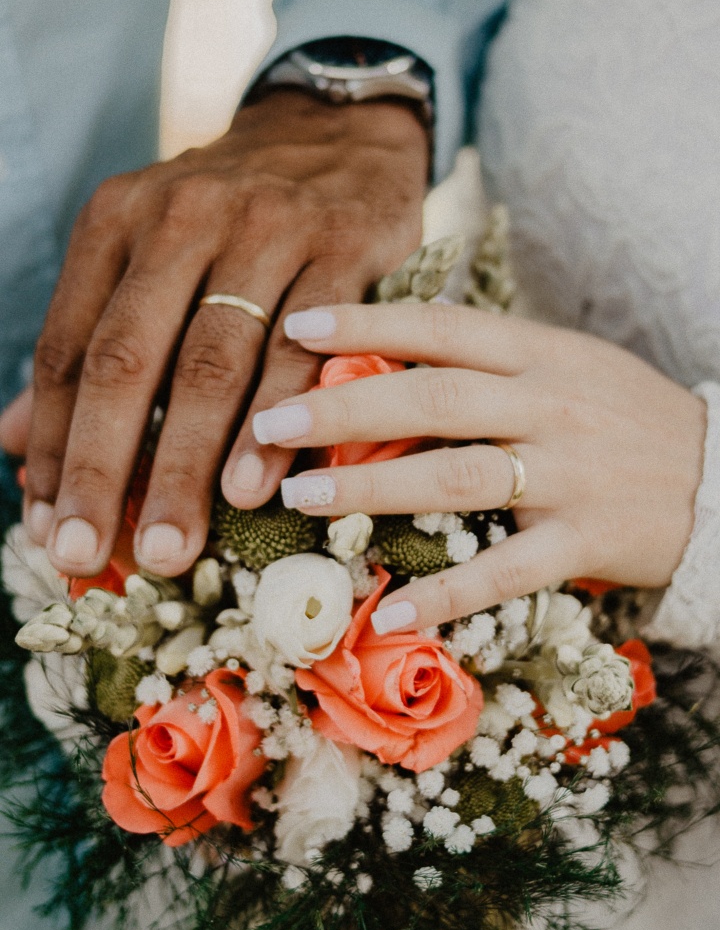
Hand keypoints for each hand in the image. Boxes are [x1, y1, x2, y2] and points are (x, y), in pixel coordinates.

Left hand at [0, 93, 426, 577]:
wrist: (337, 130)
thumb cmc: (230, 215)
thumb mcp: (143, 252)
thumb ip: (86, 341)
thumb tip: (14, 444)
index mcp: (117, 221)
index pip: (69, 349)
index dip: (54, 446)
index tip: (48, 528)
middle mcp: (181, 216)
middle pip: (130, 359)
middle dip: (105, 467)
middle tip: (90, 554)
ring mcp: (266, 227)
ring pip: (214, 361)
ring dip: (189, 462)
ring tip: (173, 542)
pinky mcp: (342, 245)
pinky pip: (308, 346)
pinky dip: (279, 420)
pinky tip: (258, 486)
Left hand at [252, 302, 705, 631]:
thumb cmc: (625, 417)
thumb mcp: (568, 365)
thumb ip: (491, 360)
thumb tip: (389, 355)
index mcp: (542, 352)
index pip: (441, 327)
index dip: (365, 322)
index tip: (295, 325)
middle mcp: (550, 404)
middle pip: (431, 400)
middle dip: (340, 409)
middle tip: (266, 424)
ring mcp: (569, 474)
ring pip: (456, 477)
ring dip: (372, 487)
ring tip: (301, 496)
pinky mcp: (586, 539)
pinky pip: (506, 569)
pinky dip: (448, 592)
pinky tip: (390, 606)